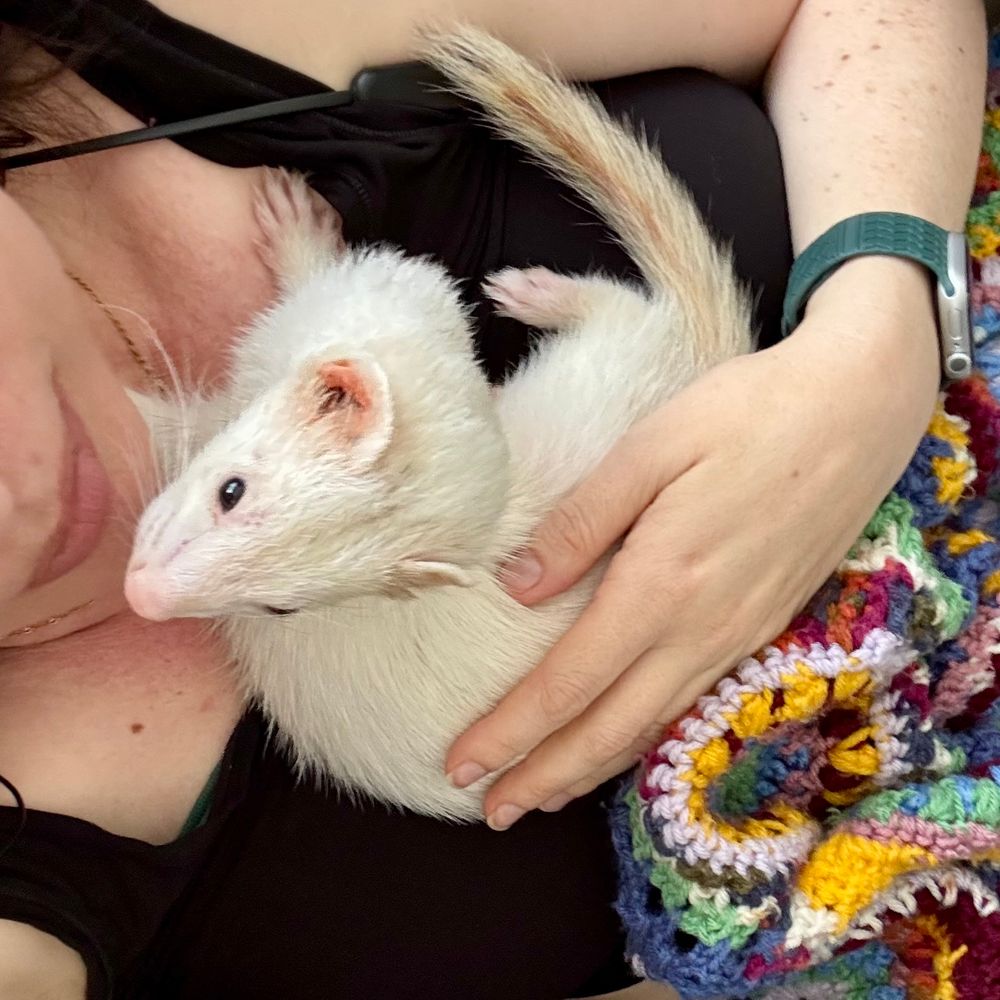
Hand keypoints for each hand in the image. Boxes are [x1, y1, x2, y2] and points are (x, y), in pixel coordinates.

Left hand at [446, 259, 940, 830]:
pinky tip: (620, 740)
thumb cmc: (749, 414)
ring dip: (590, 769)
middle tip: (490, 810)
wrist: (860, 410)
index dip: (509, 732)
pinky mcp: (763, 626)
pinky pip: (688, 703)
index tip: (459, 764)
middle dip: (543, 777)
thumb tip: (516, 586)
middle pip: (608, 730)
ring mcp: (739, 635)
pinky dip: (641, 739)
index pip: (567, 684)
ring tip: (542, 796)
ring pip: (652, 728)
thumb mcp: (651, 448)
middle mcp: (701, 629)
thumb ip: (581, 522)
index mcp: (660, 584)